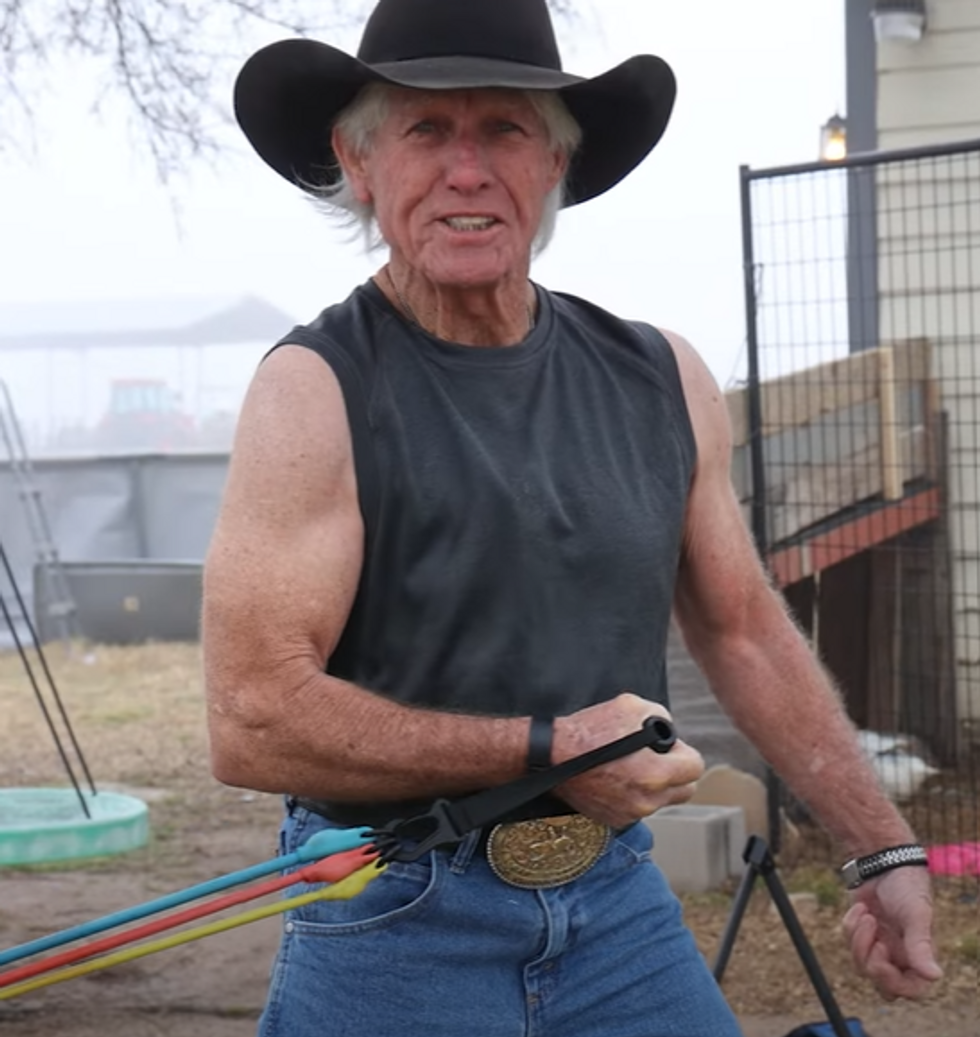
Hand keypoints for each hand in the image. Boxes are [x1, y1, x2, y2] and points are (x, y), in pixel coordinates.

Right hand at [551, 694, 704, 827]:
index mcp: (656, 774)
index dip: (683, 751)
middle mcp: (647, 800)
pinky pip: (639, 808)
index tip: (666, 745)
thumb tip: (668, 732)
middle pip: (686, 790)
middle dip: (677, 772)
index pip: (696, 767)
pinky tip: (617, 778)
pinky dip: (635, 795)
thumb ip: (661, 717)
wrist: (551, 755)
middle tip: (656, 757)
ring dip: (656, 785)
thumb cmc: (589, 729)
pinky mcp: (615, 820)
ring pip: (662, 800)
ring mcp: (631, 813)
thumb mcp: (630, 706)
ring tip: (630, 765)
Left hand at [841, 865, 942, 1000]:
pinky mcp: (861, 933)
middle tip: (874, 936)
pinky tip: (861, 908)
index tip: (881, 958)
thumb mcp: (915, 915)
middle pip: (881, 982)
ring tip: (867, 915)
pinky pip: (849, 942)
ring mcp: (879, 945)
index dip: (893, 981)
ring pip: (861, 963)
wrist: (882, 862)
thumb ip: (920, 946)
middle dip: (871, 961)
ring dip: (859, 939)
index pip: (910, 989)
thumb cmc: (906, 887)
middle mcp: (900, 955)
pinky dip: (850, 925)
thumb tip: (934, 976)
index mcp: (919, 956)